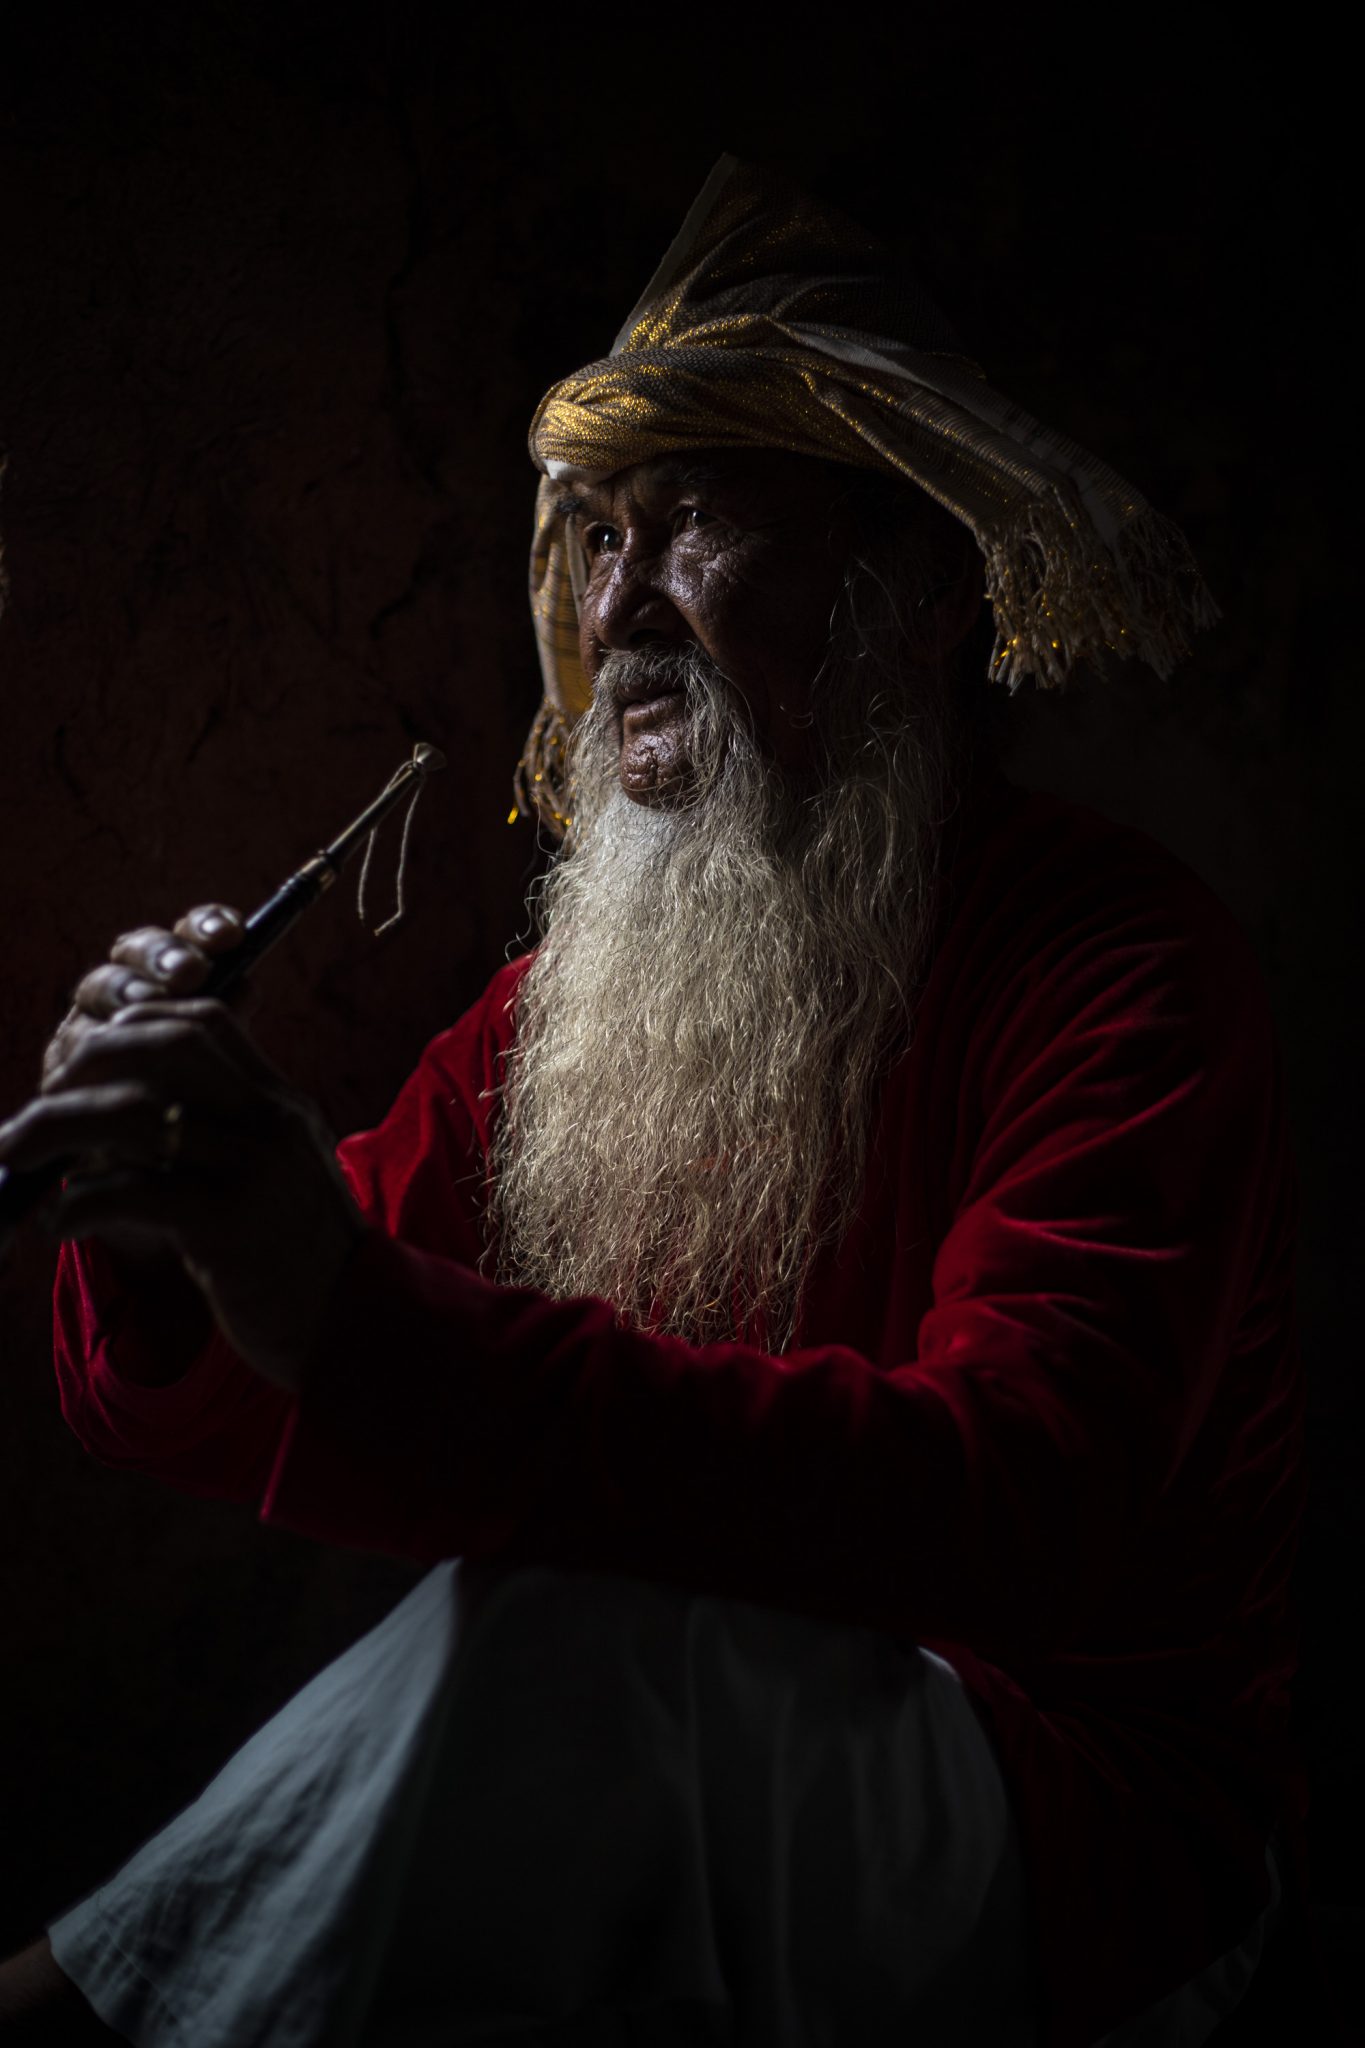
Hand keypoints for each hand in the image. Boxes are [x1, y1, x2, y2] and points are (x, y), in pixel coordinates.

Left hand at [0, 905, 364, 1388]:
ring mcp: (254, 1172)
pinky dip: (78, 1202)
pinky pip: (131, 1192)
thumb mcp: (274, 1178)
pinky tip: (60, 1223)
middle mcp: (271, 1125)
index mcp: (281, 1106)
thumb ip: (221, 1139)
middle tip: (39, 1104)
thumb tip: (120, 1115)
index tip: (83, 1058)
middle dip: (86, 1063)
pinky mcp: (230, 1228)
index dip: (131, 1026)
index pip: (204, 1023)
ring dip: (57, 1128)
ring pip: (136, 1115)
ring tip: (16, 1155)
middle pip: (165, 1049)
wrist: (354, 1328)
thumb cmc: (296, 1260)